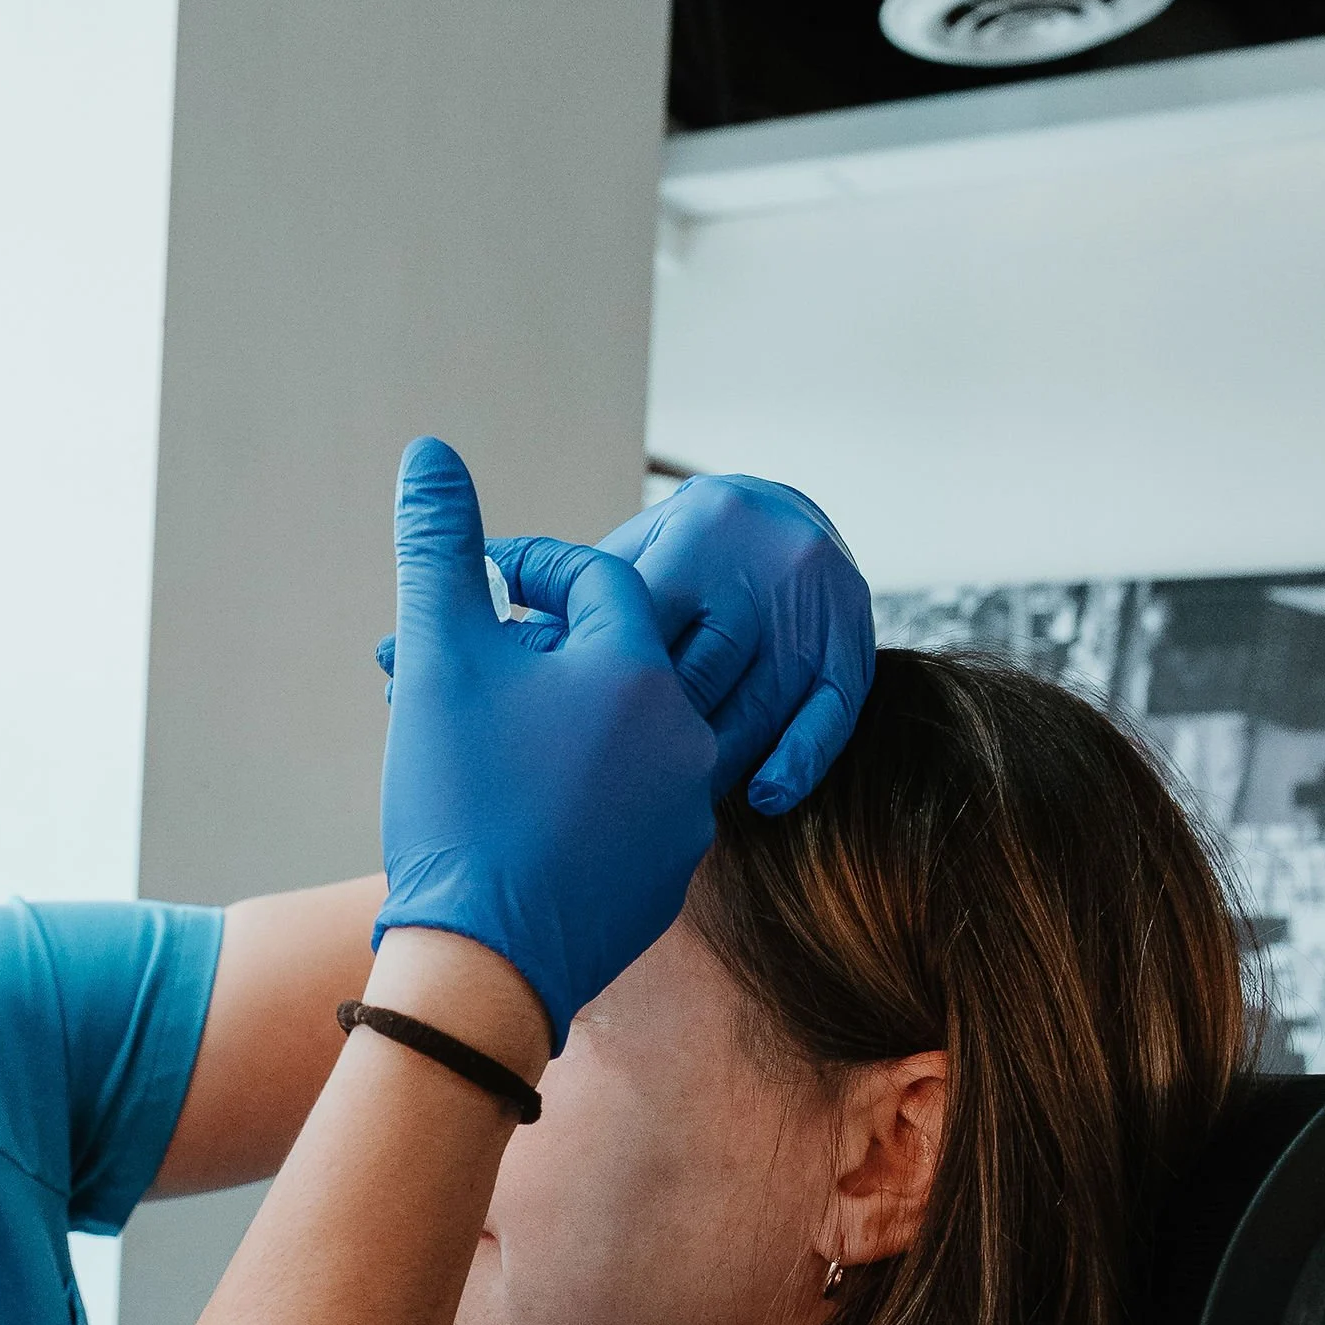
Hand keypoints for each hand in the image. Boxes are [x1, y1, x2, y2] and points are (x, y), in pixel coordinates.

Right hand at [377, 435, 717, 1048]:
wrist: (483, 965)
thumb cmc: (458, 804)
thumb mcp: (438, 660)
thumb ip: (438, 549)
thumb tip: (429, 452)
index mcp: (637, 671)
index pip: (592, 582)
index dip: (527, 570)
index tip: (477, 585)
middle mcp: (684, 735)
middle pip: (615, 662)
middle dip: (543, 654)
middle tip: (477, 672)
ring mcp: (685, 812)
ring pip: (625, 739)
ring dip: (565, 725)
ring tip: (495, 741)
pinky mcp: (668, 876)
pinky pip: (629, 809)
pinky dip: (582, 794)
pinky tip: (524, 810)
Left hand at [571, 470, 869, 814]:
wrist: (782, 516)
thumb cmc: (673, 559)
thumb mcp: (627, 558)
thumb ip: (564, 605)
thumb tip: (473, 660)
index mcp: (694, 534)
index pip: (634, 627)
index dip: (590, 690)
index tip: (549, 746)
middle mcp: (761, 565)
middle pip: (695, 680)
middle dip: (642, 740)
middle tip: (598, 796)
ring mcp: (812, 608)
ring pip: (755, 709)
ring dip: (707, 765)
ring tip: (661, 808)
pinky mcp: (850, 646)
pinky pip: (828, 718)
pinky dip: (794, 763)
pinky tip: (760, 798)